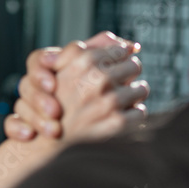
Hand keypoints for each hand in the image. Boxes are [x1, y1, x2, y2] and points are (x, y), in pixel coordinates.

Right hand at [4, 31, 148, 140]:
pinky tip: (117, 120)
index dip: (118, 60)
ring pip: (141, 89)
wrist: (47, 143)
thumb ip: (94, 47)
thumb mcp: (65, 67)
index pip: (120, 50)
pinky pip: (140, 112)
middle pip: (134, 66)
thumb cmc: (56, 102)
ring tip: (117, 104)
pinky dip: (132, 117)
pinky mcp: (118, 123)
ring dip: (132, 96)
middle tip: (117, 86)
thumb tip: (132, 44)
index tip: (113, 69)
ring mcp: (109, 102)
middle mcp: (98, 79)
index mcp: (84, 61)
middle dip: (128, 75)